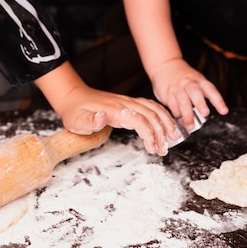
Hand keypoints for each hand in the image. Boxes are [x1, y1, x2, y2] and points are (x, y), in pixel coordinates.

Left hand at [35, 62, 180, 155]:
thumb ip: (90, 121)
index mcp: (114, 109)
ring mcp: (127, 102)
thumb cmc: (74, 112)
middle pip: (151, 114)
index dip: (149, 134)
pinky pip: (149, 106)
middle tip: (164, 150)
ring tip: (173, 138)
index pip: (139, 119)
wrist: (73, 97)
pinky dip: (161, 114)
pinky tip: (166, 124)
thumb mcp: (77, 121)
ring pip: (153, 108)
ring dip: (165, 122)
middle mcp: (124, 103)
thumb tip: (102, 117)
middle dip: (161, 132)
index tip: (153, 148)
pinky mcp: (128, 103)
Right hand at [149, 58, 228, 128]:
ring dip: (187, 114)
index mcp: (199, 80)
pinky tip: (179, 119)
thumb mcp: (195, 80)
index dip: (218, 101)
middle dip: (200, 103)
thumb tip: (203, 114)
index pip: (210, 90)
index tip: (224, 111)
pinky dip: (176, 113)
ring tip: (190, 125)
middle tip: (205, 114)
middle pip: (195, 92)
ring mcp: (177, 87)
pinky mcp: (166, 93)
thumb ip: (201, 94)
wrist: (165, 64)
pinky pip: (172, 105)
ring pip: (182, 101)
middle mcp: (188, 83)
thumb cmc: (183, 76)